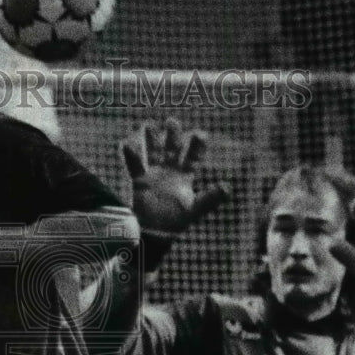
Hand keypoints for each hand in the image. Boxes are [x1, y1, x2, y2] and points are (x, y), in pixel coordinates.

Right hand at [120, 118, 229, 236]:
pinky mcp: (140, 182)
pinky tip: (127, 144)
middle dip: (173, 135)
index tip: (200, 134)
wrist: (155, 234)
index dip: (197, 146)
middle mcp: (170, 173)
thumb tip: (227, 188)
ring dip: (151, 140)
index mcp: (185, 177)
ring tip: (148, 125)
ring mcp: (155, 176)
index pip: (193, 157)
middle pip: (172, 149)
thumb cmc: (176, 222)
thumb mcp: (196, 209)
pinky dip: (130, 156)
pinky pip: (135, 166)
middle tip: (172, 121)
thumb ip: (210, 198)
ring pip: (153, 153)